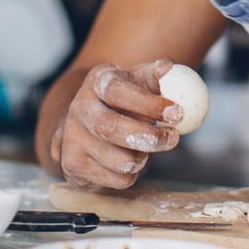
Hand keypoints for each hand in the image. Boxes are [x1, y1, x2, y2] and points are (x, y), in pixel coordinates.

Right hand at [49, 61, 181, 190]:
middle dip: (145, 137)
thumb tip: (168, 69)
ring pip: (117, 160)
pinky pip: (116, 180)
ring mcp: (72, 138)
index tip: (176, 112)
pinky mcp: (74, 165)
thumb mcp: (140, 82)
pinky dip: (133, 175)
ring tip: (146, 149)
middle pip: (109, 127)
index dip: (147, 103)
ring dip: (142, 159)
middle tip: (172, 139)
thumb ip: (157, 76)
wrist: (91, 126)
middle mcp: (79, 108)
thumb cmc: (126, 102)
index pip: (117, 91)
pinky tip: (129, 160)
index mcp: (97, 81)